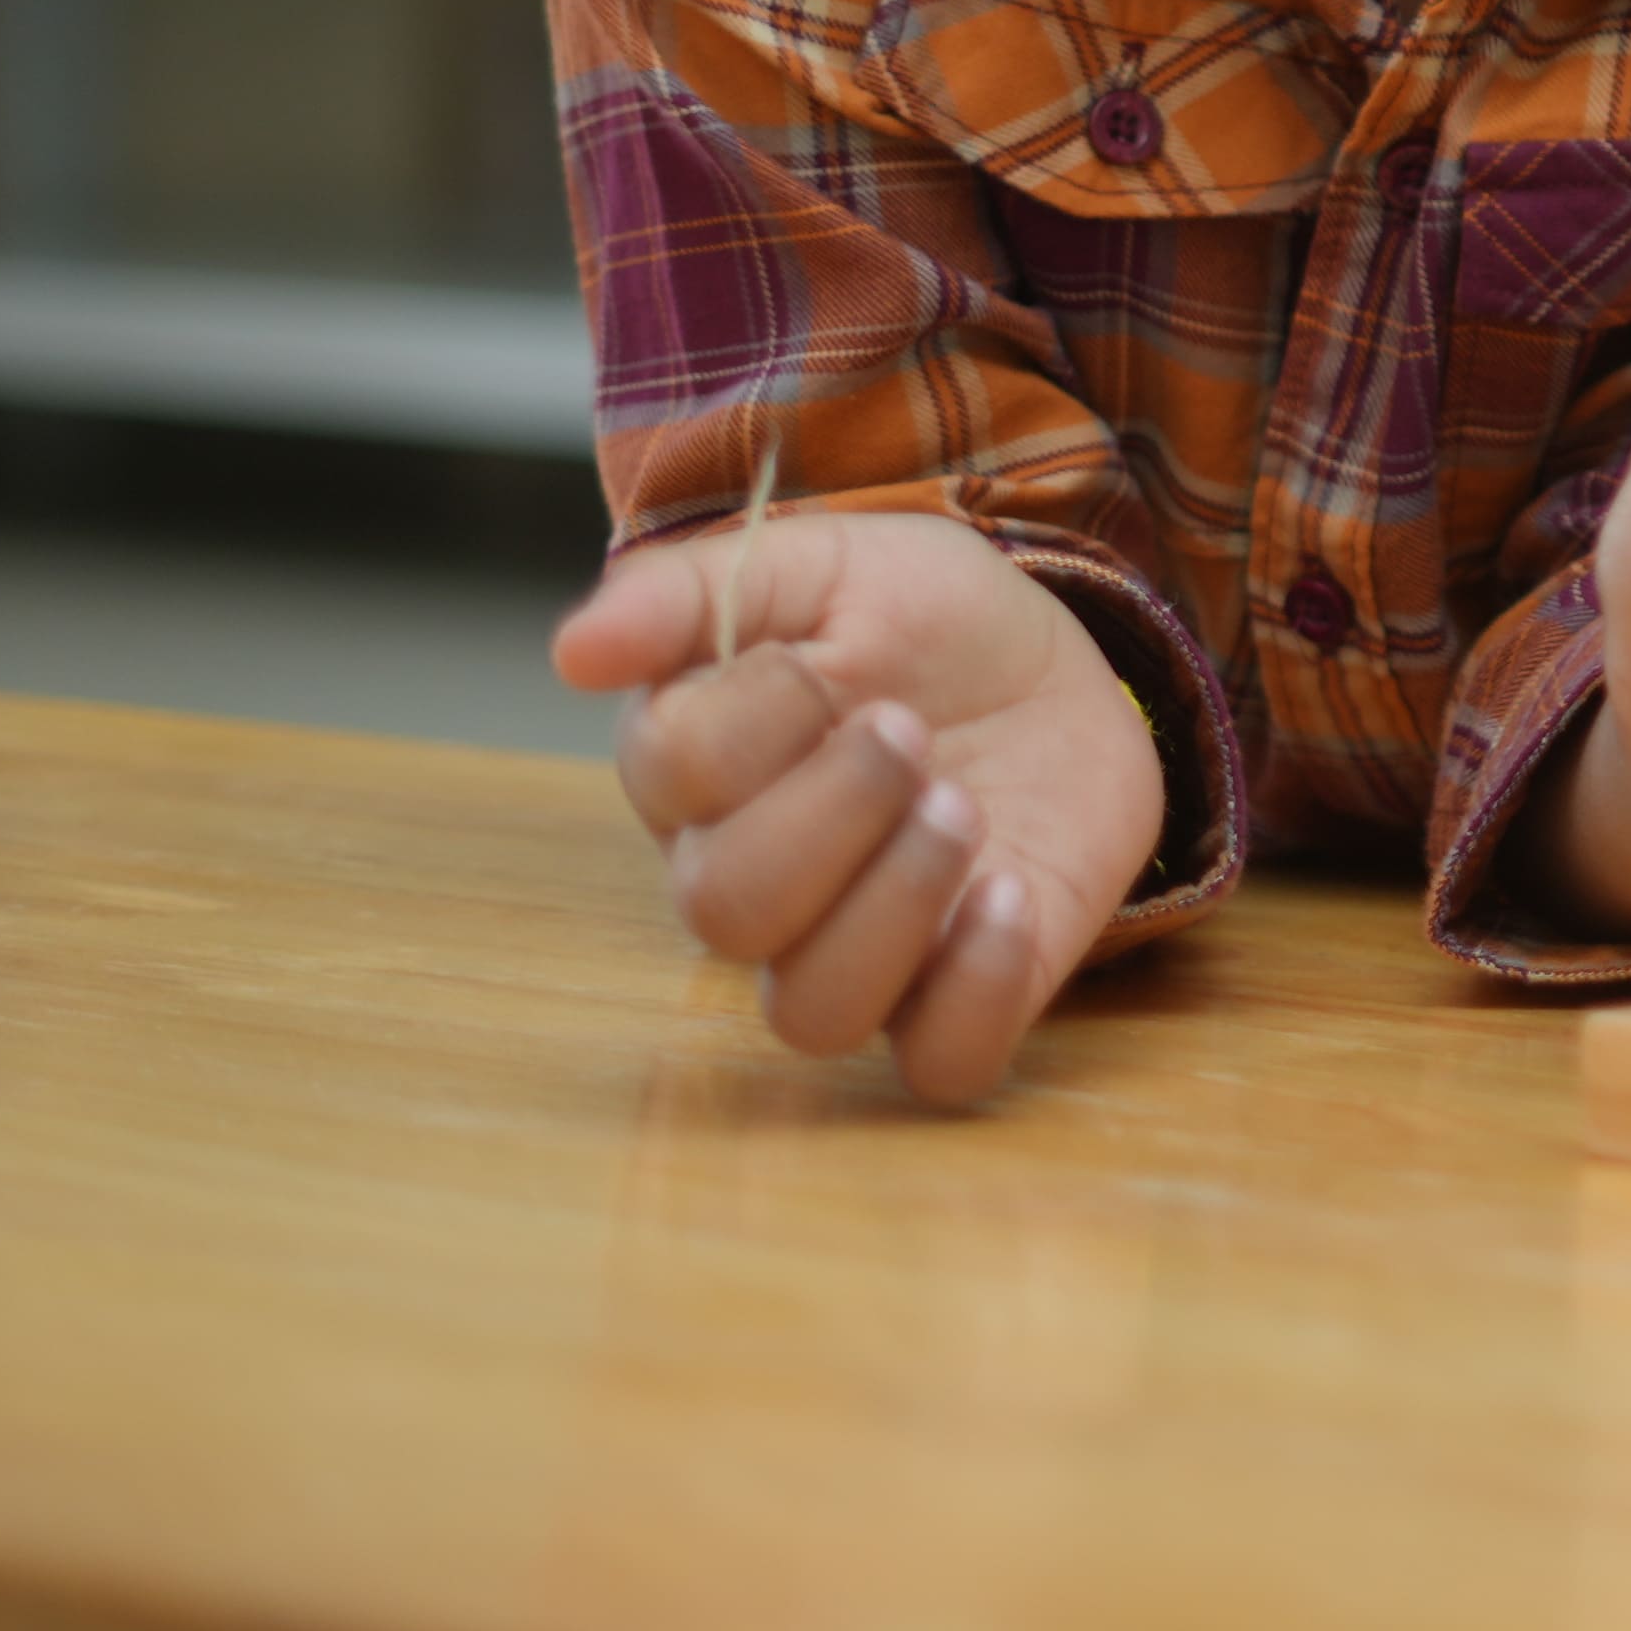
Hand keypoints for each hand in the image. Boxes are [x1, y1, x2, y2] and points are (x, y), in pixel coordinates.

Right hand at [552, 508, 1168, 1109]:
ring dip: (898, 902)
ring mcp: (857, 950)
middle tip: (912, 732)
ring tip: (964, 807)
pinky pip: (942, 1062)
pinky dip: (977, 992)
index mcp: (699, 777)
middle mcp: (755, 884)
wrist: (1054, 661)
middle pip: (727, 910)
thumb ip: (690, 594)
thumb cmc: (920, 622)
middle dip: (836, 808)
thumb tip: (575, 650)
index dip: (755, 711)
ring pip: (814, 1012)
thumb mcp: (824, 567)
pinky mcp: (960, 990)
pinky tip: (1009, 894)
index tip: (827, 658)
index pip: (675, 774)